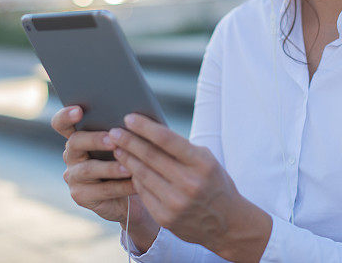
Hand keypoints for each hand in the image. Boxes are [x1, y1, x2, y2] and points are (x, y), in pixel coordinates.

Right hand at [51, 105, 155, 232]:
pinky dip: (121, 186)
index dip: (66, 116)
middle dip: (95, 139)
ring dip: (111, 167)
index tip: (79, 110)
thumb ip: (123, 129)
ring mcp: (73, 176)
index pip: (62, 123)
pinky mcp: (80, 196)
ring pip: (89, 169)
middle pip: (75, 142)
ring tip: (129, 167)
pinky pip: (101, 190)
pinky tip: (136, 182)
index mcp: (79, 135)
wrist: (132, 194)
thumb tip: (136, 116)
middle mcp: (71, 154)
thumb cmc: (130, 159)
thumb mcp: (126, 142)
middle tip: (113, 140)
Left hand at [109, 113, 271, 261]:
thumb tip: (149, 131)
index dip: (145, 128)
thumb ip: (181, 149)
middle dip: (129, 141)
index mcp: (202, 163)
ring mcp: (176, 203)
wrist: (227, 223)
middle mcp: (189, 183)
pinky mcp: (166, 218)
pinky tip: (128, 169)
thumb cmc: (214, 183)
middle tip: (114, 132)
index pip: (167, 140)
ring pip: (142, 175)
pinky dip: (134, 179)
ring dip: (127, 159)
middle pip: (150, 156)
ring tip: (117, 148)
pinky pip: (143, 193)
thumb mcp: (206, 161)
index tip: (128, 118)